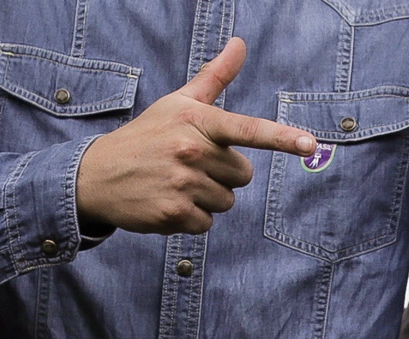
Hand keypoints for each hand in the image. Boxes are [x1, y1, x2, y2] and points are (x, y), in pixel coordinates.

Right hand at [74, 38, 317, 235]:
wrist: (99, 175)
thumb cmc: (147, 136)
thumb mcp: (178, 103)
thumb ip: (214, 77)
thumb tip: (240, 44)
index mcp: (196, 121)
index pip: (247, 130)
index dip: (281, 138)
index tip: (309, 144)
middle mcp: (191, 151)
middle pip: (243, 175)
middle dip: (223, 175)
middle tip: (190, 166)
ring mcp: (182, 184)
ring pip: (226, 202)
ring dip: (207, 198)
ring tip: (177, 184)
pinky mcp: (173, 214)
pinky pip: (207, 224)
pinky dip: (191, 219)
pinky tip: (169, 202)